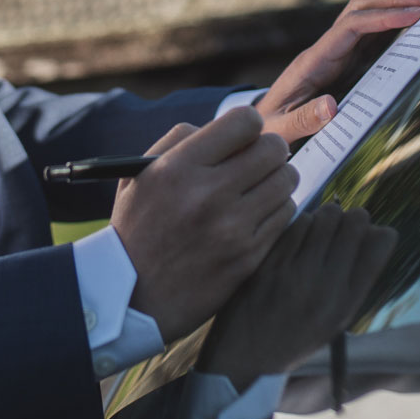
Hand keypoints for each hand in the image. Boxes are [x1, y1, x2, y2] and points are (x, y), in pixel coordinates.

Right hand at [113, 106, 297, 343]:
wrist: (133, 298)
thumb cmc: (138, 228)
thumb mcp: (141, 174)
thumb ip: (181, 139)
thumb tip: (229, 128)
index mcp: (178, 168)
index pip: (244, 121)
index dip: (249, 125)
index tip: (242, 138)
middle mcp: (207, 195)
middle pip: (274, 148)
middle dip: (269, 149)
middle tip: (258, 161)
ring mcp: (232, 228)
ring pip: (286, 180)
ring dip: (276, 179)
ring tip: (257, 189)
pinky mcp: (248, 256)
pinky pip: (286, 214)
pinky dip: (276, 209)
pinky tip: (255, 215)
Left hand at [200, 204, 397, 390]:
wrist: (244, 358)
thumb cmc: (295, 337)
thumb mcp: (335, 320)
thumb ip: (356, 280)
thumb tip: (377, 231)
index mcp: (347, 304)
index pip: (379, 246)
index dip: (379, 233)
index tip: (371, 233)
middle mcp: (326, 288)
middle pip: (354, 224)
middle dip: (353, 218)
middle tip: (345, 222)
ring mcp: (296, 274)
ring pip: (325, 218)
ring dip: (326, 217)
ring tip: (322, 228)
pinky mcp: (269, 263)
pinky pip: (296, 226)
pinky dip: (302, 224)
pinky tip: (300, 234)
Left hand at [257, 0, 419, 143]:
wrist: (260, 124)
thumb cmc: (269, 127)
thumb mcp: (281, 129)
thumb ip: (304, 120)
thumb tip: (333, 107)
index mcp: (313, 61)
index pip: (351, 27)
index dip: (383, 18)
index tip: (415, 16)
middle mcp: (326, 49)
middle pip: (361, 8)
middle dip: (396, 0)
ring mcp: (336, 53)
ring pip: (368, 16)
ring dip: (398, 5)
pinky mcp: (345, 62)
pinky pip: (372, 37)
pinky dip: (396, 26)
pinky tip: (419, 23)